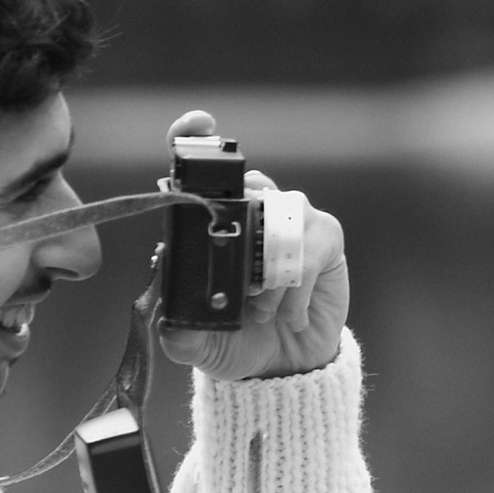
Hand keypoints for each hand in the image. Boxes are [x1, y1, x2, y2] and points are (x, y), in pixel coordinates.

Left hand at [156, 110, 349, 378]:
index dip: (196, 139)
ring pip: (281, 218)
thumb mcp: (198, 346)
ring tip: (262, 309)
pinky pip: (312, 244)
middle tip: (243, 286)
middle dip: (243, 229)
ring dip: (271, 272)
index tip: (199, 123)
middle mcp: (251, 213)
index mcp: (210, 224)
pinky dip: (297, 285)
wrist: (286, 369)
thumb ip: (180, 336)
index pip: (202, 170)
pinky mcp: (325, 237)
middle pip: (249, 185)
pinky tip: (290, 314)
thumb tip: (168, 322)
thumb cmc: (236, 344)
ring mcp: (290, 221)